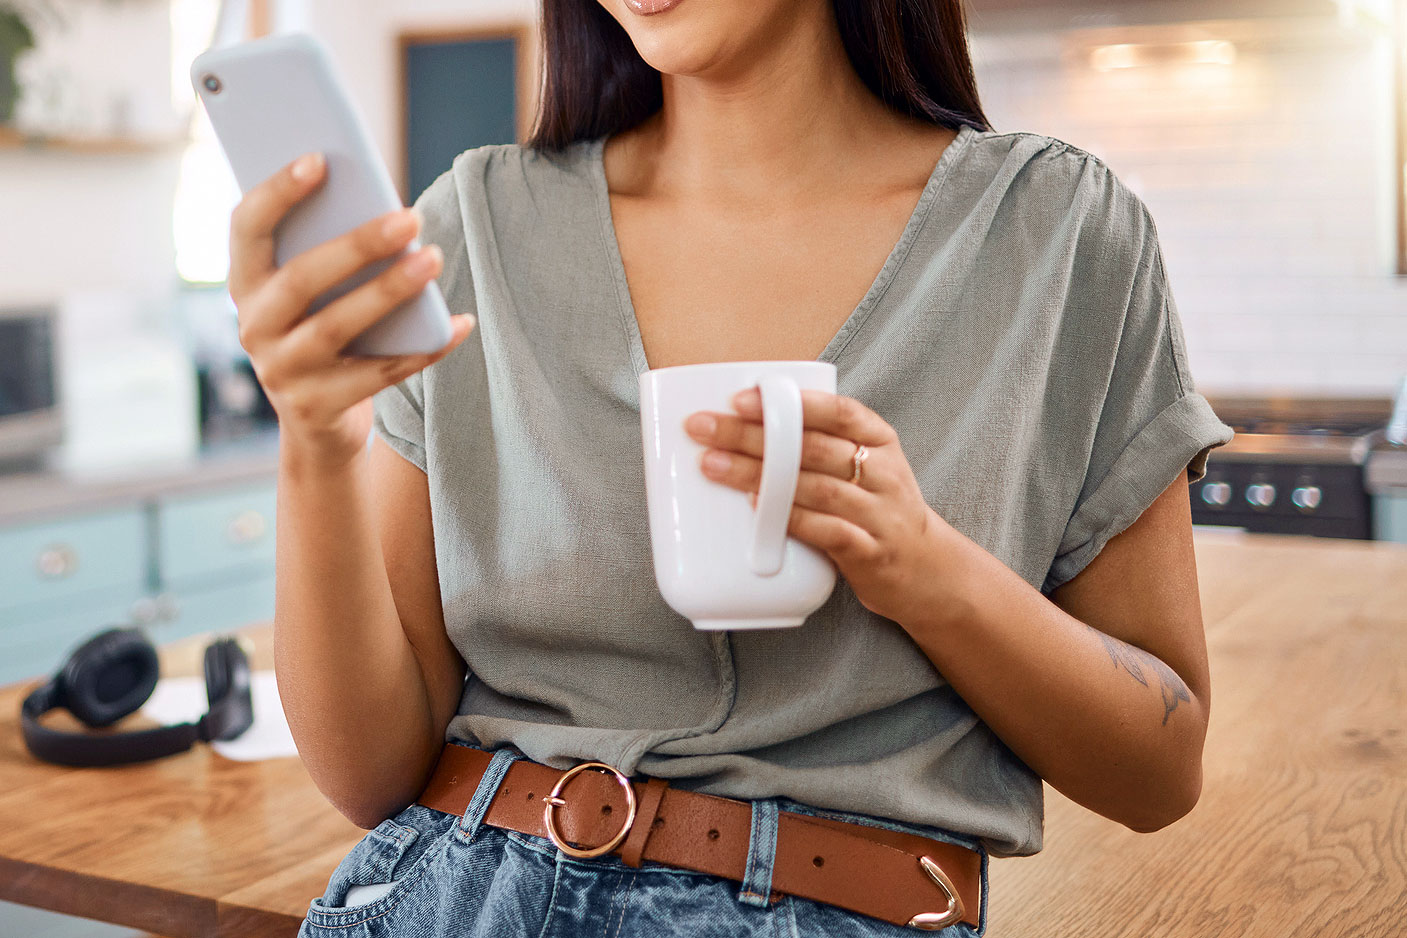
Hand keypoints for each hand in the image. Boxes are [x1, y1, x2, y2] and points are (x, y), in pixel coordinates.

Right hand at [229, 152, 474, 468]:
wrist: (316, 424)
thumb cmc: (323, 333)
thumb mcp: (313, 295)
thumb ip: (329, 252)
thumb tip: (388, 210)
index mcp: (246, 284)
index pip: (246, 228)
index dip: (277, 193)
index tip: (320, 159)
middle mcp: (253, 327)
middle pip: (301, 278)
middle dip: (358, 245)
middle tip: (411, 218)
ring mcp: (282, 371)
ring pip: (336, 327)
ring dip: (389, 291)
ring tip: (434, 260)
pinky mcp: (316, 407)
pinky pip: (379, 374)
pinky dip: (425, 348)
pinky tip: (461, 323)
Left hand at [684, 388, 956, 624]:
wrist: (924, 568)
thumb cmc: (876, 508)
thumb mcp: (865, 465)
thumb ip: (819, 444)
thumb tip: (742, 423)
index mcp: (880, 440)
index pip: (838, 411)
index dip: (790, 402)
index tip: (741, 398)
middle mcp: (883, 472)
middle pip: (813, 447)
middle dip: (753, 435)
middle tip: (704, 429)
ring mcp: (878, 513)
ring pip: (815, 487)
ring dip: (759, 475)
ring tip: (714, 465)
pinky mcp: (869, 551)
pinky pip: (826, 531)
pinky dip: (790, 517)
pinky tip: (757, 507)